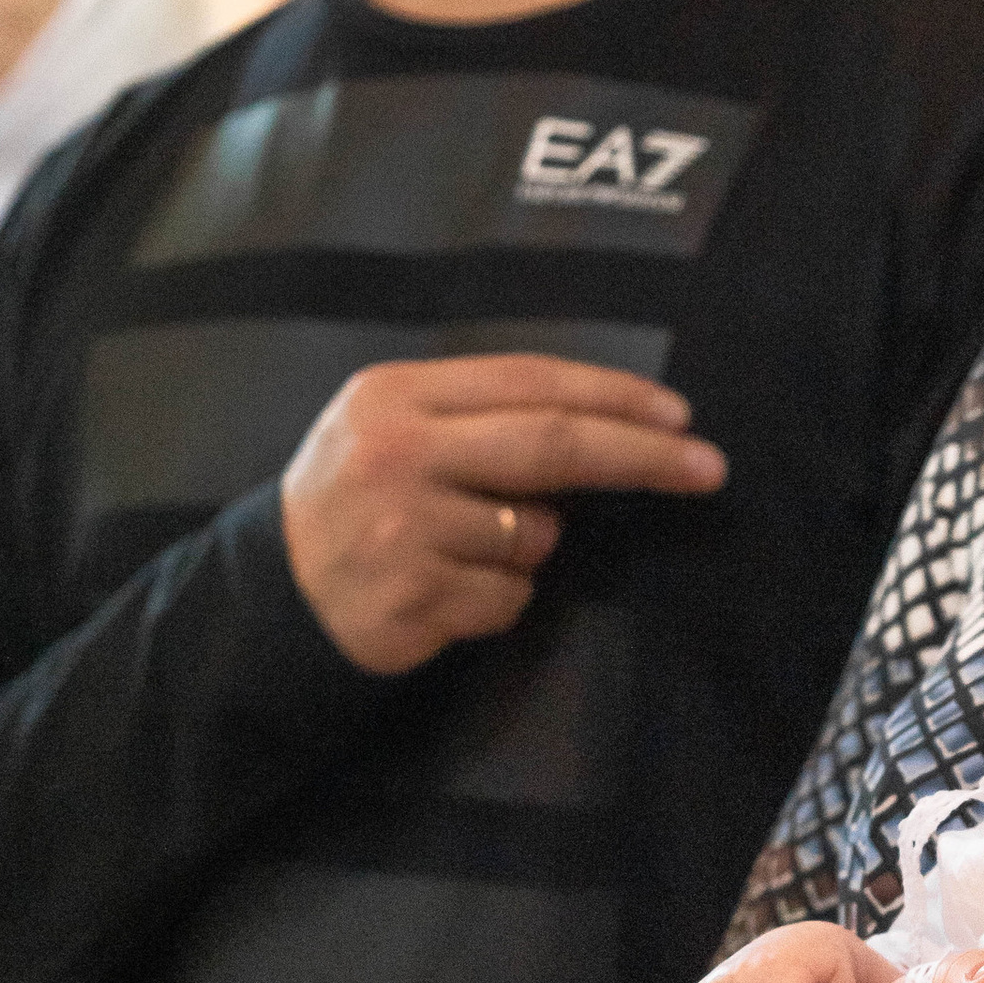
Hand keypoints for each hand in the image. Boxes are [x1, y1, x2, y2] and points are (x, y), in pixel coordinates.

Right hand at [281, 352, 726, 673]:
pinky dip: (499, 601)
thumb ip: (482, 419)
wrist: (274, 595)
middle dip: (642, 456)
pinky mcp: (413, 598)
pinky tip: (445, 593)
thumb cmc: (357, 504)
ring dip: (530, 550)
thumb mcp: (394, 431)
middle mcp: (397, 453)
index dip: (615, 397)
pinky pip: (509, 599)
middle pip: (553, 445)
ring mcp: (404, 529)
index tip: (681, 416)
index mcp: (397, 396)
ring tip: (462, 552)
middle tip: (709, 468)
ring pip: (535, 537)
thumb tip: (610, 428)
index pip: (531, 381)